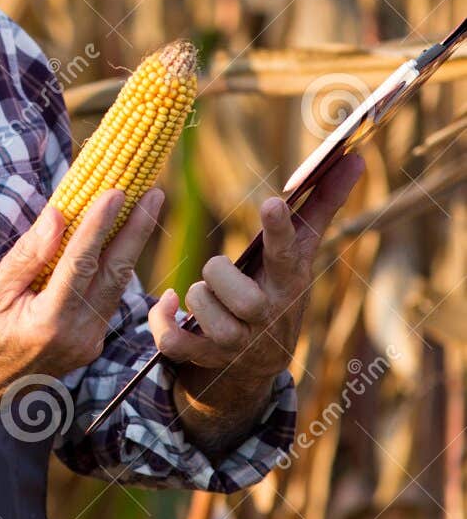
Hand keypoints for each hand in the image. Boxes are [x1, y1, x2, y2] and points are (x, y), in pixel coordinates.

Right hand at [0, 185, 166, 420]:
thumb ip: (28, 254)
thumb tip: (58, 216)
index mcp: (48, 323)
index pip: (82, 263)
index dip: (100, 223)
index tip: (116, 191)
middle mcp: (77, 337)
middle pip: (114, 274)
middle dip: (136, 230)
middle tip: (154, 194)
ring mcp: (87, 345)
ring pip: (115, 287)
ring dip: (130, 246)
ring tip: (142, 209)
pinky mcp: (88, 346)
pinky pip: (106, 300)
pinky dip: (112, 268)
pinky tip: (116, 242)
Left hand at [148, 152, 366, 404]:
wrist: (260, 361)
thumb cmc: (278, 287)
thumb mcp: (300, 252)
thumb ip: (322, 205)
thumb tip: (354, 157)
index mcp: (289, 284)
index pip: (288, 256)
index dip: (279, 232)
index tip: (271, 203)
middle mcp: (267, 317)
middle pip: (243, 296)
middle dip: (220, 274)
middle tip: (220, 272)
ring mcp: (237, 343)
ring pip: (208, 316)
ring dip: (197, 299)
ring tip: (205, 296)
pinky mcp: (205, 357)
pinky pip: (175, 342)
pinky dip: (164, 323)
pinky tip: (168, 305)